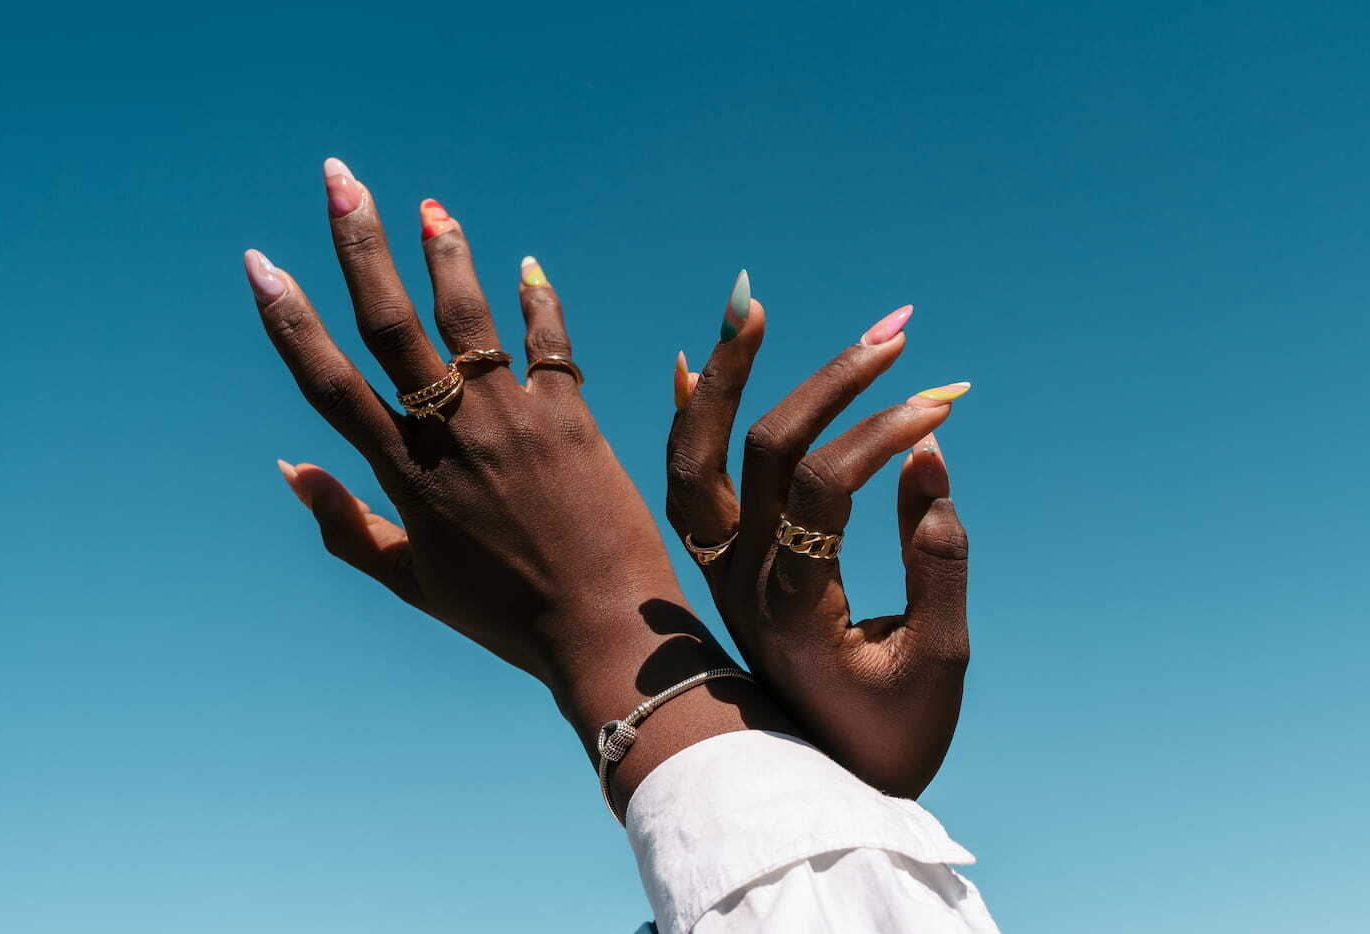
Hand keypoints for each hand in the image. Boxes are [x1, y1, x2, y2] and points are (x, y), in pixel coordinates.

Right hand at [249, 160, 793, 809]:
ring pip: (469, 316)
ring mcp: (512, 419)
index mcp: (403, 474)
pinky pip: (550, 342)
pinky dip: (540, 302)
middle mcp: (450, 434)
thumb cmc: (501, 614)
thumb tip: (286, 468)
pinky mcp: (570, 416)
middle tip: (340, 177)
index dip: (289, 320)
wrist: (601, 630)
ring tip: (430, 207)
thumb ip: (342, 524)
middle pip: (391, 323)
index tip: (259, 263)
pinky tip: (528, 266)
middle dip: (358, 243)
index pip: (328, 383)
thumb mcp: (409, 579)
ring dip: (446, 253)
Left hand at [666, 274, 970, 797]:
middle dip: (830, 380)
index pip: (826, 484)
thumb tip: (930, 459)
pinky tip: (694, 366)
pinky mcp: (722, 568)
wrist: (813, 799)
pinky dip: (690, 421)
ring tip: (747, 303)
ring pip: (697, 455)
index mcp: (791, 602)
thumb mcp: (938, 662)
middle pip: (762, 448)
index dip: (886, 435)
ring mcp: (720, 570)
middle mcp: (740, 577)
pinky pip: (686, 484)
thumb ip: (939, 560)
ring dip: (726, 377)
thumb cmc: (888, 741)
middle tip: (894, 331)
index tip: (947, 402)